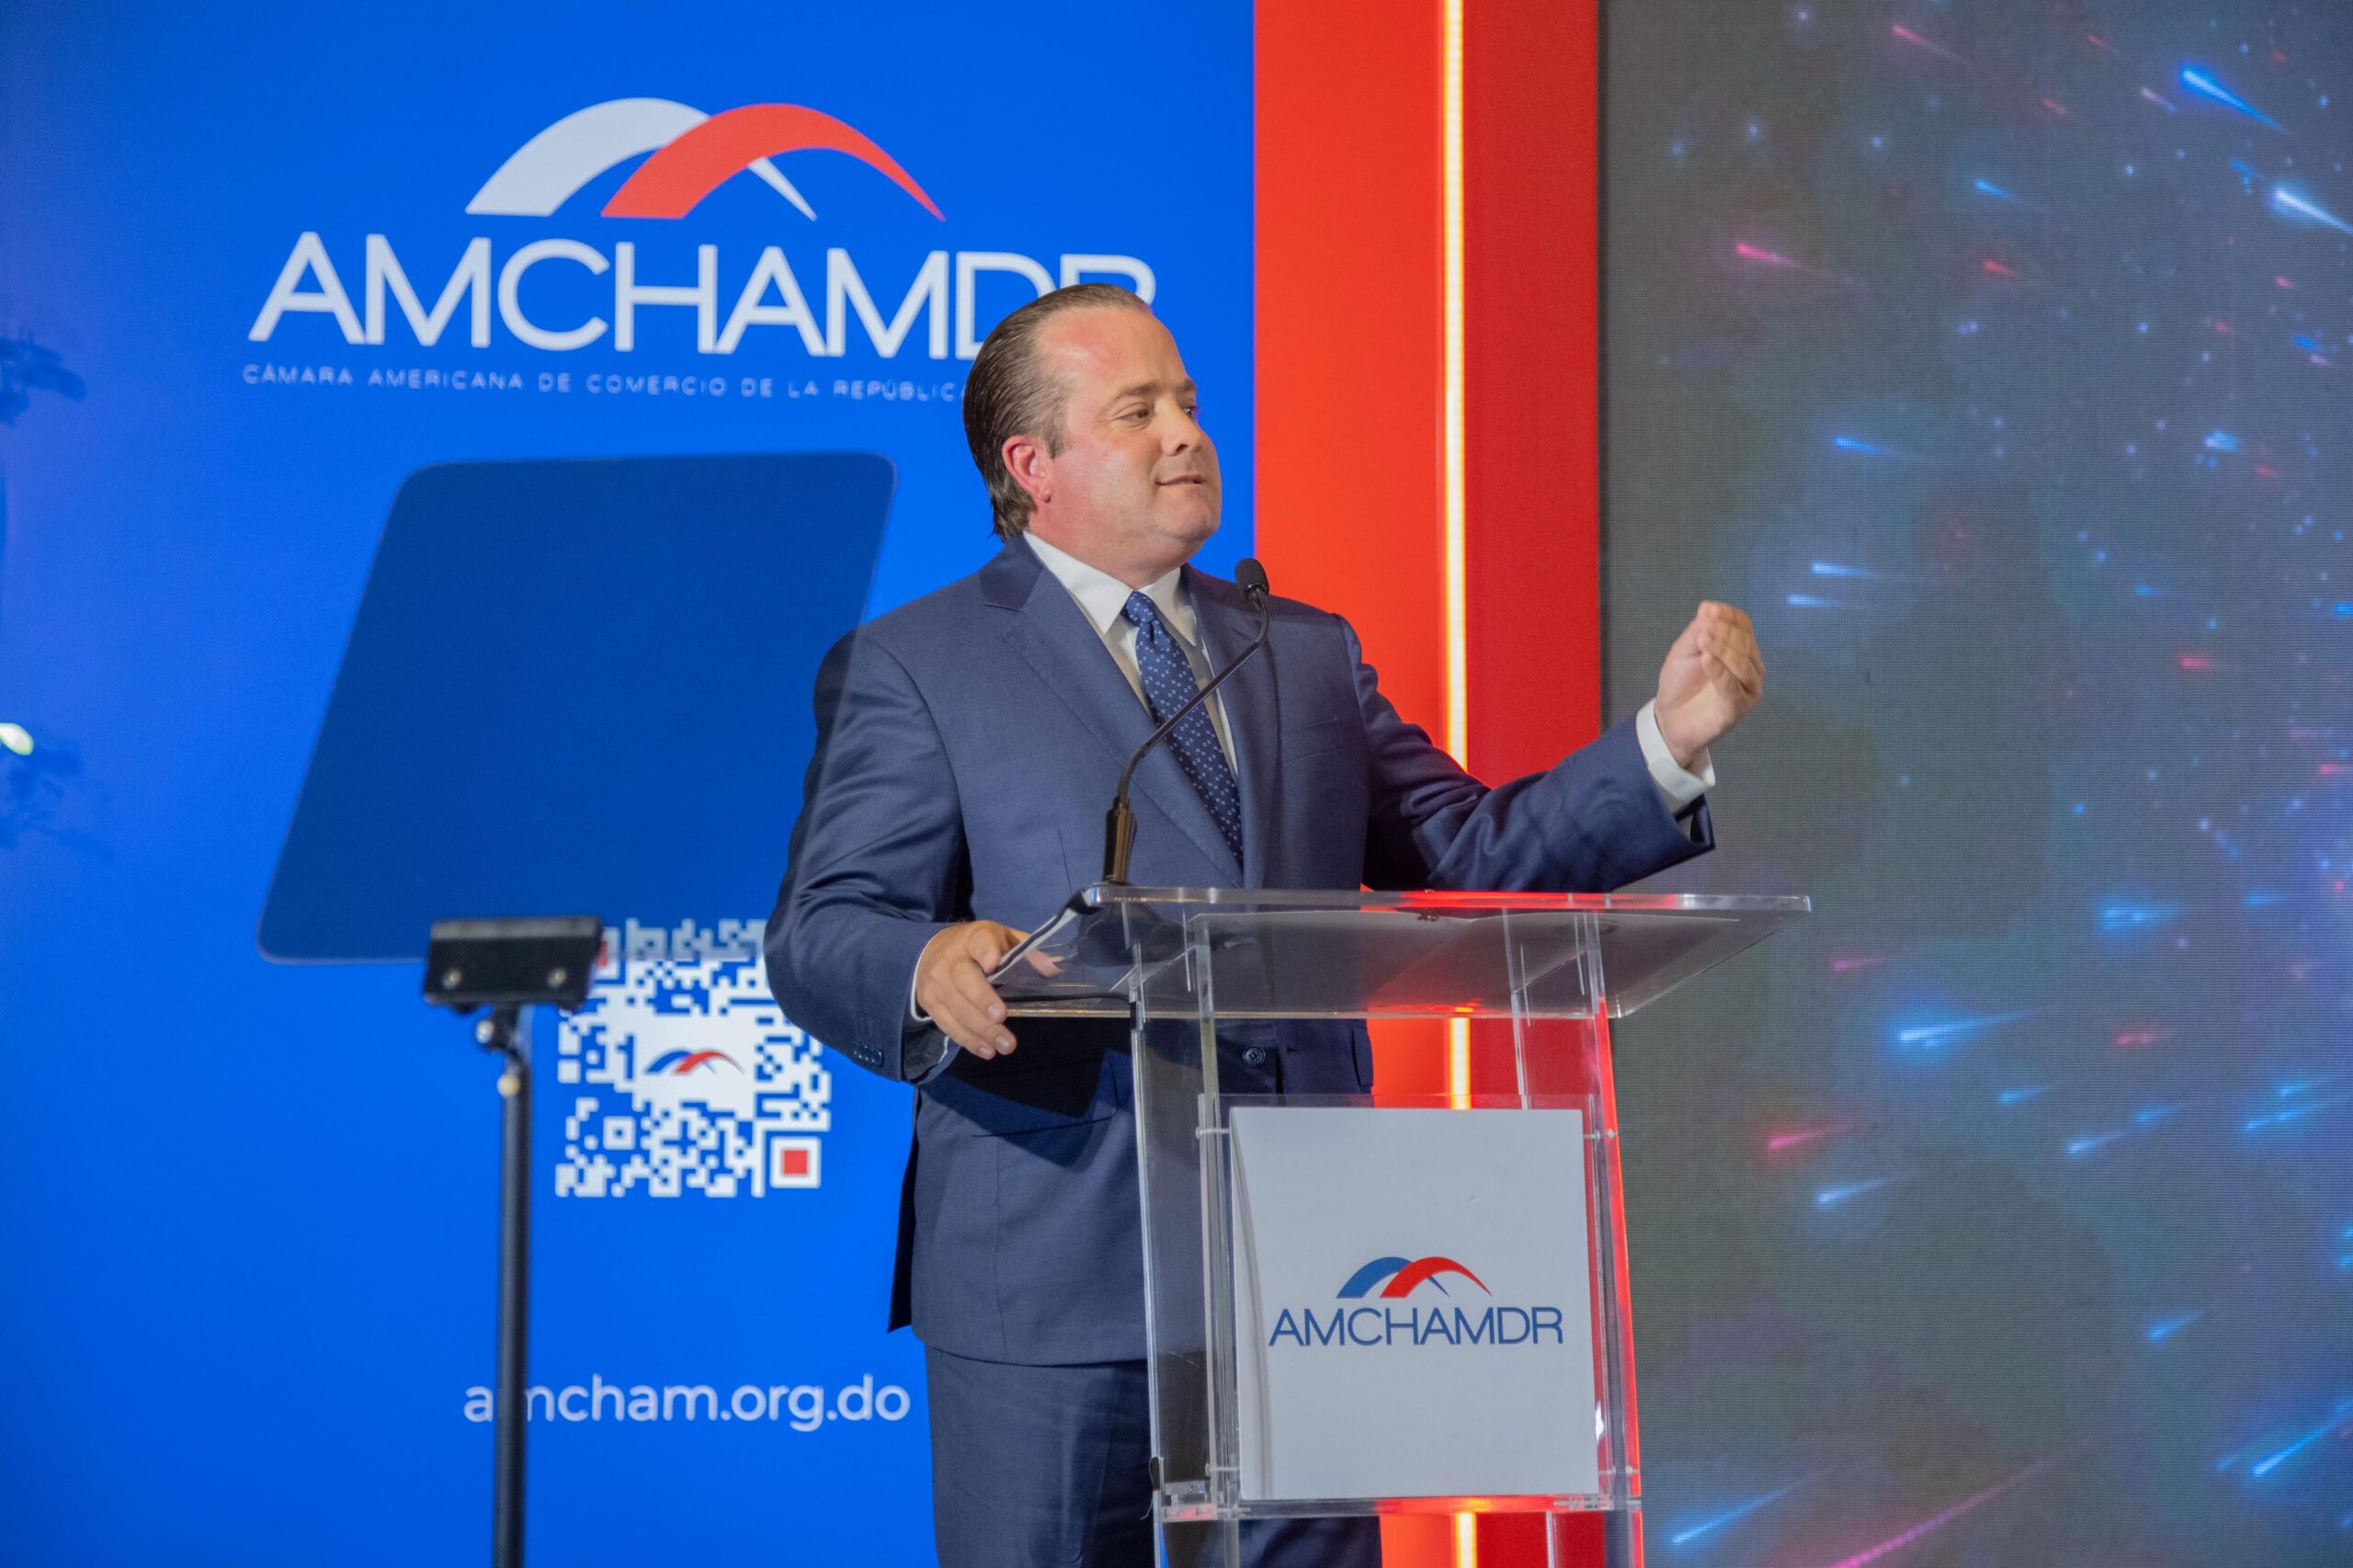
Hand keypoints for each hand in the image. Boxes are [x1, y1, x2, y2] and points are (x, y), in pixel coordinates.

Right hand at [914, 920, 1029, 1059]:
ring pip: (957, 1008)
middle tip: (1002, 1018)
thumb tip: (1052, 969)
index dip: (986, 951)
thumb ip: (1026, 952)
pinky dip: (968, 1040)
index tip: (994, 963)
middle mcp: (950, 960)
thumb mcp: (1001, 939)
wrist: (930, 951)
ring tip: (1004, 1046)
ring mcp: (936, 983)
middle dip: (982, 1000)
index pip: (979, 942)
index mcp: (973, 938)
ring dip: (981, 1030)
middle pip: (965, 980)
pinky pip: (948, 1025)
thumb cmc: (977, 947)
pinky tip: (986, 1050)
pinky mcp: (930, 1004)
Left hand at [1653, 601, 1762, 769]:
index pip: (1744, 626)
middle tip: (1702, 630)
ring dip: (1723, 650)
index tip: (1711, 611)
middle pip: (1745, 643)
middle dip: (1724, 633)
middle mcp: (1750, 666)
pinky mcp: (1739, 708)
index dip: (1730, 617)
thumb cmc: (1681, 681)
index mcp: (1740, 648)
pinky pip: (1734, 689)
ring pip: (1743, 665)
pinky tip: (1707, 661)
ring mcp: (1748, 688)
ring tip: (1702, 641)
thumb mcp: (1684, 650)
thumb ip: (1697, 630)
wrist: (1670, 717)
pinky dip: (1720, 673)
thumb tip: (1709, 606)